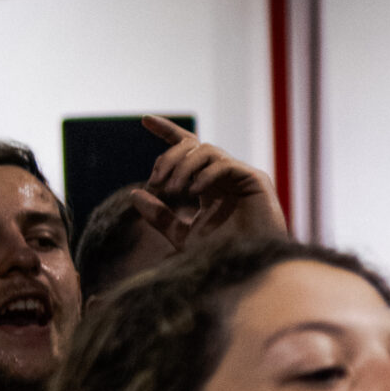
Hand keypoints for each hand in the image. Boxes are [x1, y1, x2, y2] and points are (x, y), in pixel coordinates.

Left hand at [131, 115, 287, 251]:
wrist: (249, 269)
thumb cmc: (221, 255)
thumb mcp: (181, 235)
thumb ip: (160, 216)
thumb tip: (134, 194)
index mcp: (207, 184)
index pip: (188, 148)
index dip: (167, 132)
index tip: (145, 121)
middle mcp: (223, 175)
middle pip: (192, 146)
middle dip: (169, 158)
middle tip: (156, 182)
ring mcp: (240, 176)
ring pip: (207, 150)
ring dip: (183, 167)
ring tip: (172, 190)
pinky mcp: (255, 180)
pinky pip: (225, 164)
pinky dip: (205, 174)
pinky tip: (194, 191)